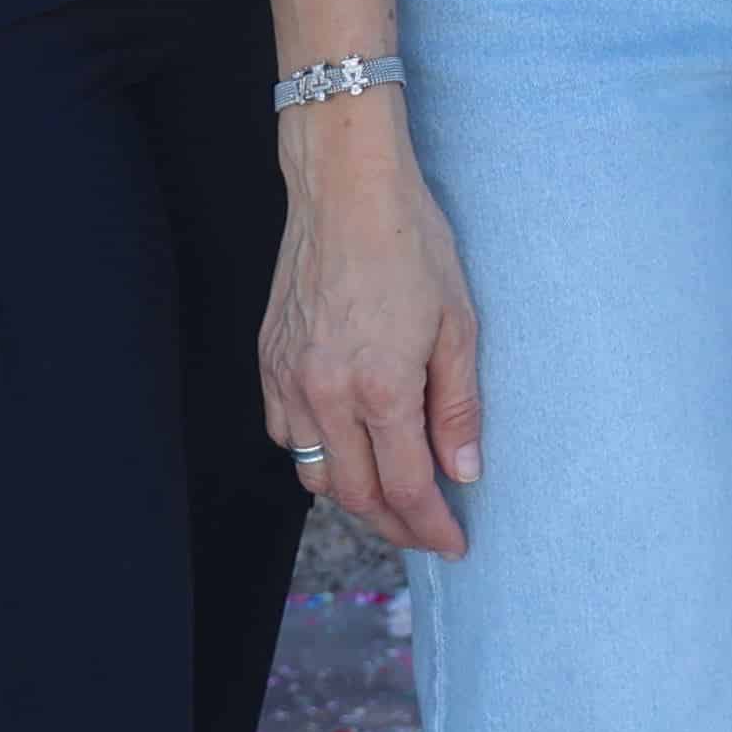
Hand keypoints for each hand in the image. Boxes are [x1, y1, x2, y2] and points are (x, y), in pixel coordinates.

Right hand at [263, 101, 483, 556]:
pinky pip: (285, 433)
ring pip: (314, 471)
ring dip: (352, 495)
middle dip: (394, 524)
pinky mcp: (269, 360)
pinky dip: (314, 453)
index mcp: (381, 388)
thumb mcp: (458, 323)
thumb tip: (462, 472)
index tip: (453, 544)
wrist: (345, 188)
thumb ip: (457, 405)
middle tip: (425, 530)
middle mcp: (326, 394)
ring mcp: (290, 379)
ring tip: (387, 496)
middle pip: (356, 494)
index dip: (431, 526)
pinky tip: (342, 445)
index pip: (406, 487)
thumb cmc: (410, 244)